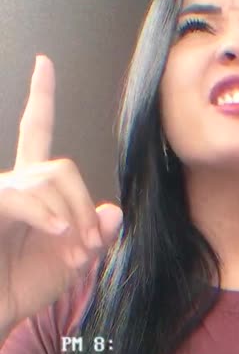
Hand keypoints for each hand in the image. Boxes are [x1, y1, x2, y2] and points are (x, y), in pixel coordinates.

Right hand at [0, 56, 122, 341]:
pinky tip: (57, 233)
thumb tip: (113, 212)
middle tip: (89, 249)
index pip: (36, 134)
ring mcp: (0, 195)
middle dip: (83, 205)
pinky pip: (22, 195)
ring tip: (73, 255)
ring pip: (48, 178)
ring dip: (71, 217)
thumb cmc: (22, 290)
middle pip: (61, 166)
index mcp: (32, 191)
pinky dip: (46, 214)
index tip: (43, 64)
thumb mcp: (69, 265)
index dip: (40, 98)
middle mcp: (13, 185)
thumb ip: (92, 238)